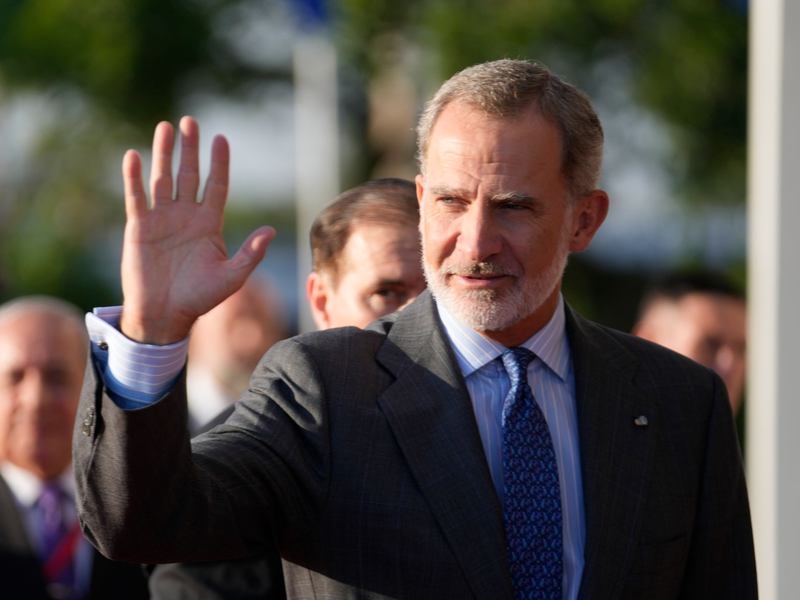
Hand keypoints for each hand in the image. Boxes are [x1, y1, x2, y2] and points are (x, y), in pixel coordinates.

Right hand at [120, 117, 274, 344]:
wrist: (165, 314)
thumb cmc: (200, 298)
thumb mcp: (232, 277)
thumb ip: (251, 253)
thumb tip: (271, 231)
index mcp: (209, 224)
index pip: (216, 185)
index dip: (219, 163)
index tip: (221, 139)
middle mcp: (186, 216)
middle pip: (189, 174)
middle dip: (190, 149)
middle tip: (190, 122)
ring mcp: (162, 219)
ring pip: (162, 178)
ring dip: (163, 153)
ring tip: (165, 127)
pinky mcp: (139, 227)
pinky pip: (136, 197)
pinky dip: (134, 177)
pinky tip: (134, 155)